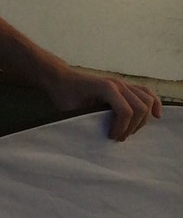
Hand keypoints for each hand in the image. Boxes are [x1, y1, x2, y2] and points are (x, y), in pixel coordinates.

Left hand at [42, 69, 161, 140]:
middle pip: (140, 107)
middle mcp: (118, 83)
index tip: (111, 137)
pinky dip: (154, 104)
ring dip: (142, 119)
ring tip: (129, 131)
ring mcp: (123, 83)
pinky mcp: (125, 86)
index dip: (121, 128)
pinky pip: (146, 93)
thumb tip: (100, 138)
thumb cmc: (65, 95)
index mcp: (106, 87)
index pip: (125, 111)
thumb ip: (88, 120)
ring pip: (147, 100)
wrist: (62, 80)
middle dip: (132, 126)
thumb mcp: (73, 109)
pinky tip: (156, 115)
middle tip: (119, 137)